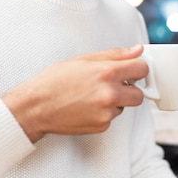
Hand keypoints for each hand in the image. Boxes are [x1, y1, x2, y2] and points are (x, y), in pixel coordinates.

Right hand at [2, 45, 147, 141]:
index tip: (131, 70)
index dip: (137, 68)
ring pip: (124, 106)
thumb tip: (137, 50)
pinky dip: (103, 113)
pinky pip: (112, 118)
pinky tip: (87, 106)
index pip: (142, 69)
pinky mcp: (102, 126)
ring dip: (115, 101)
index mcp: (107, 72)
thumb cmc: (55, 81)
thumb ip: (115, 55)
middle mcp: (110, 94)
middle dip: (130, 89)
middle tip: (114, 85)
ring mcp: (107, 112)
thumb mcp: (84, 59)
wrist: (36, 107)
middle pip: (139, 94)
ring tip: (91, 95)